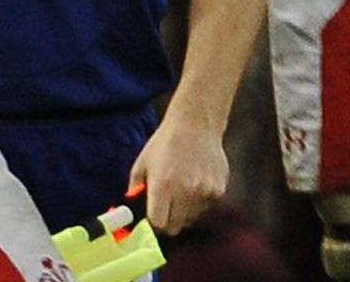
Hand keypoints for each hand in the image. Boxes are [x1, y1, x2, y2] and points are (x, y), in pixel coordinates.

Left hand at [127, 111, 227, 234]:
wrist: (195, 123)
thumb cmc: (166, 141)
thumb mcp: (142, 161)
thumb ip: (135, 186)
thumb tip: (131, 205)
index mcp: (162, 186)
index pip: (158, 224)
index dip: (155, 223)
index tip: (155, 218)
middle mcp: (184, 192)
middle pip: (176, 226)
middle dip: (170, 220)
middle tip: (168, 208)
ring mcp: (203, 192)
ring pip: (192, 218)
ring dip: (186, 212)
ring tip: (183, 189)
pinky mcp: (218, 189)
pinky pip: (207, 207)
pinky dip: (201, 201)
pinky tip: (197, 183)